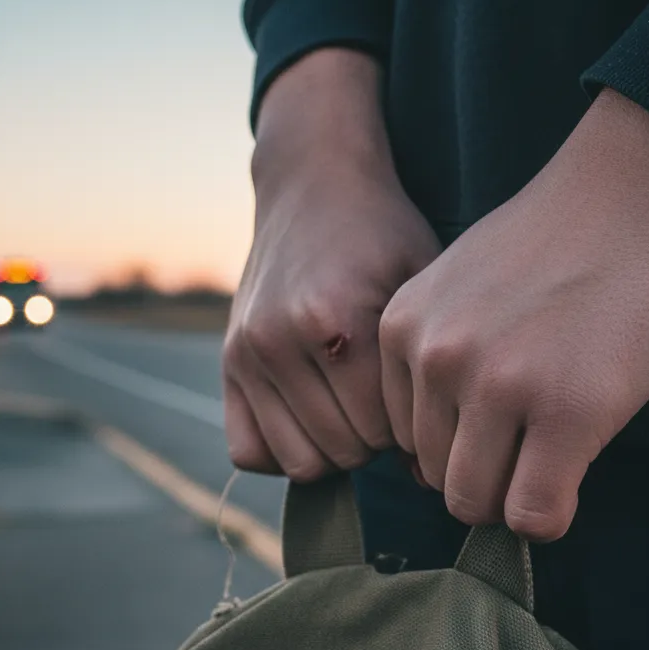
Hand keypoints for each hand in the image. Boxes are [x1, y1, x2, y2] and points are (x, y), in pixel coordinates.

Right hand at [224, 50, 442, 478]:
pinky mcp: (228, 362)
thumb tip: (417, 464)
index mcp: (339, 318)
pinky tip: (308, 420)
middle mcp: (282, 339)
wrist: (312, 185)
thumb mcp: (420, 284)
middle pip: (344, 450)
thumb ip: (420, 368)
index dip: (412, 427)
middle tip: (385, 402)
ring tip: (349, 411)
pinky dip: (281, 451)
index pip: (384, 431)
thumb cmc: (381, 236)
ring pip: (297, 461)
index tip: (418, 398)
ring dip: (332, 449)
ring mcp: (248, 353)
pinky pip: (248, 451)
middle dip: (375, 440)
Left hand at [378, 88, 648, 541]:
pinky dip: (548, 519)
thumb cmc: (553, 244)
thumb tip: (422, 463)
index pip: (400, 438)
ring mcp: (499, 385)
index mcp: (400, 330)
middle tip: (527, 454)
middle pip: (433, 475)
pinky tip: (568, 488)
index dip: (449, 447)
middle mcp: (437, 359)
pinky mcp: (568, 411)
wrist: (641, 192)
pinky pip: (534, 513)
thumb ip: (429, 360)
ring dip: (511, 498)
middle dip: (479, 478)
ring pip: (475, 502)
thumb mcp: (454, 288)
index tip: (493, 430)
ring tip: (549, 463)